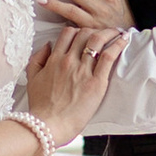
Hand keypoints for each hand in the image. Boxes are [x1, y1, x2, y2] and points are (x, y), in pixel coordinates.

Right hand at [25, 27, 126, 148]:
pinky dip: (118, 45)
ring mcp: (83, 70)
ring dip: (109, 33)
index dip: (78, 30)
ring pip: (98, 40)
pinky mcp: (96, 81)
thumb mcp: (32, 79)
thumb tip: (47, 45)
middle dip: (95, 30)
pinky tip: (124, 40)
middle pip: (84, 33)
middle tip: (103, 33)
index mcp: (54, 60)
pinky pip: (109, 56)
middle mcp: (68, 61)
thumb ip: (38, 59)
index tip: (85, 33)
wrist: (48, 125)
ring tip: (117, 32)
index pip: (68, 33)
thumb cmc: (41, 107)